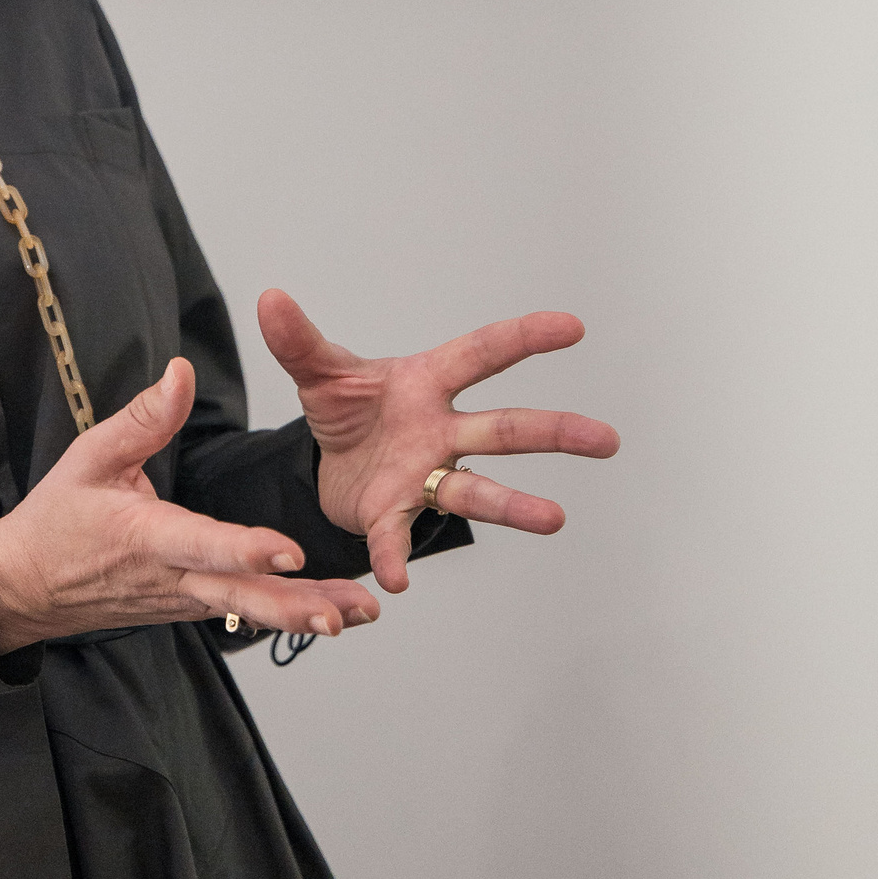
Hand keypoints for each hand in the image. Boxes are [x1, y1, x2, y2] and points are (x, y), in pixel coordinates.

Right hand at [0, 357, 376, 655]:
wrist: (24, 586)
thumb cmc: (57, 517)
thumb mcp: (88, 456)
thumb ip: (142, 418)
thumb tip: (182, 372)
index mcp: (146, 537)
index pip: (204, 544)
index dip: (247, 548)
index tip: (290, 550)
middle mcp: (172, 577)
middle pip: (241, 598)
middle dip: (297, 606)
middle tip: (346, 612)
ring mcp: (181, 600)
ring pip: (248, 611)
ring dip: (302, 615)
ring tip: (356, 615)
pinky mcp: (186, 607)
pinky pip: (239, 612)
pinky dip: (281, 614)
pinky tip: (327, 612)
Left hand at [257, 290, 619, 593]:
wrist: (326, 463)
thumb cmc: (347, 411)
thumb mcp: (319, 371)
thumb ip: (298, 341)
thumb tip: (271, 298)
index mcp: (426, 384)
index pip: (482, 354)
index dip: (525, 338)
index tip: (573, 326)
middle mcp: (440, 432)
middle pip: (504, 428)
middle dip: (556, 431)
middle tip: (607, 438)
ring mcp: (425, 476)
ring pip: (477, 492)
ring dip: (516, 507)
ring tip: (556, 519)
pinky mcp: (393, 514)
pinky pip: (397, 536)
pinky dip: (395, 555)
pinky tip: (397, 580)